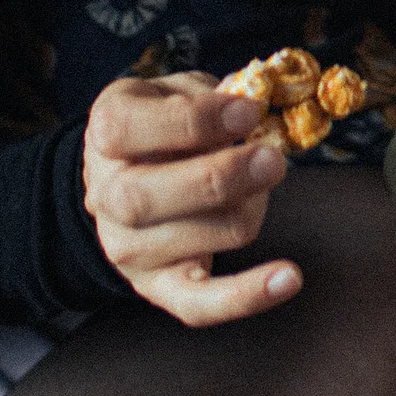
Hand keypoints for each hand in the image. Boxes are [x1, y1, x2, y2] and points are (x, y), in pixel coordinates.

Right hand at [82, 74, 299, 325]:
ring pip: (199, 237)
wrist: (132, 178)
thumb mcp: (178, 91)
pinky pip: (200, 304)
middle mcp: (105, 195)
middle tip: (272, 158)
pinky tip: (289, 278)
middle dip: (221, 177)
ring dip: (249, 209)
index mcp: (106, 132)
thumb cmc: (167, 124)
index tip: (248, 110)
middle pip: (150, 197)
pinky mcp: (159, 287)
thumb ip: (209, 95)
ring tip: (262, 185)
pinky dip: (247, 295)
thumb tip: (254, 106)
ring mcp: (128, 248)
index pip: (132, 129)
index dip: (195, 120)